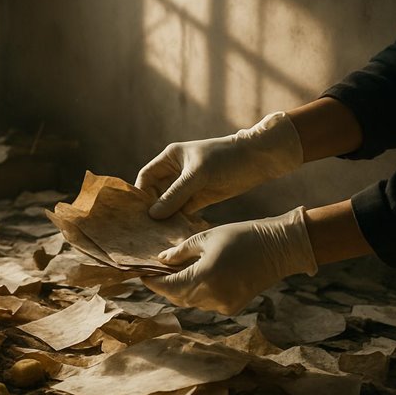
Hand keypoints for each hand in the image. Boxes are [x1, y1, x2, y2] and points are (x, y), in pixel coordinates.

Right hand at [135, 112, 302, 218]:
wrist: (258, 160)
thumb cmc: (225, 159)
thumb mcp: (197, 175)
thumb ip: (175, 195)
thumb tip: (153, 215)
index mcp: (170, 158)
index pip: (146, 177)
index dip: (140, 193)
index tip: (137, 213)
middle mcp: (175, 172)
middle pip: (156, 193)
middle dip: (152, 210)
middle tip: (146, 230)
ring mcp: (188, 186)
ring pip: (170, 205)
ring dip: (166, 218)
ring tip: (159, 236)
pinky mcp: (200, 198)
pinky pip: (184, 212)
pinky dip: (179, 221)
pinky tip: (175, 234)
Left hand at [142, 207, 317, 314]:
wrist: (278, 248)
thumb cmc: (240, 236)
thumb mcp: (205, 238)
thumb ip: (179, 253)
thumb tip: (160, 261)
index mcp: (203, 278)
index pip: (167, 286)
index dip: (152, 282)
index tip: (141, 275)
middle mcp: (212, 297)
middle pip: (177, 297)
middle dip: (165, 285)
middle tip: (157, 271)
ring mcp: (223, 305)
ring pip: (191, 301)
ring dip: (181, 289)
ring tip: (177, 271)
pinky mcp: (232, 308)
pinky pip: (206, 303)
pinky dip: (198, 293)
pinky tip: (199, 277)